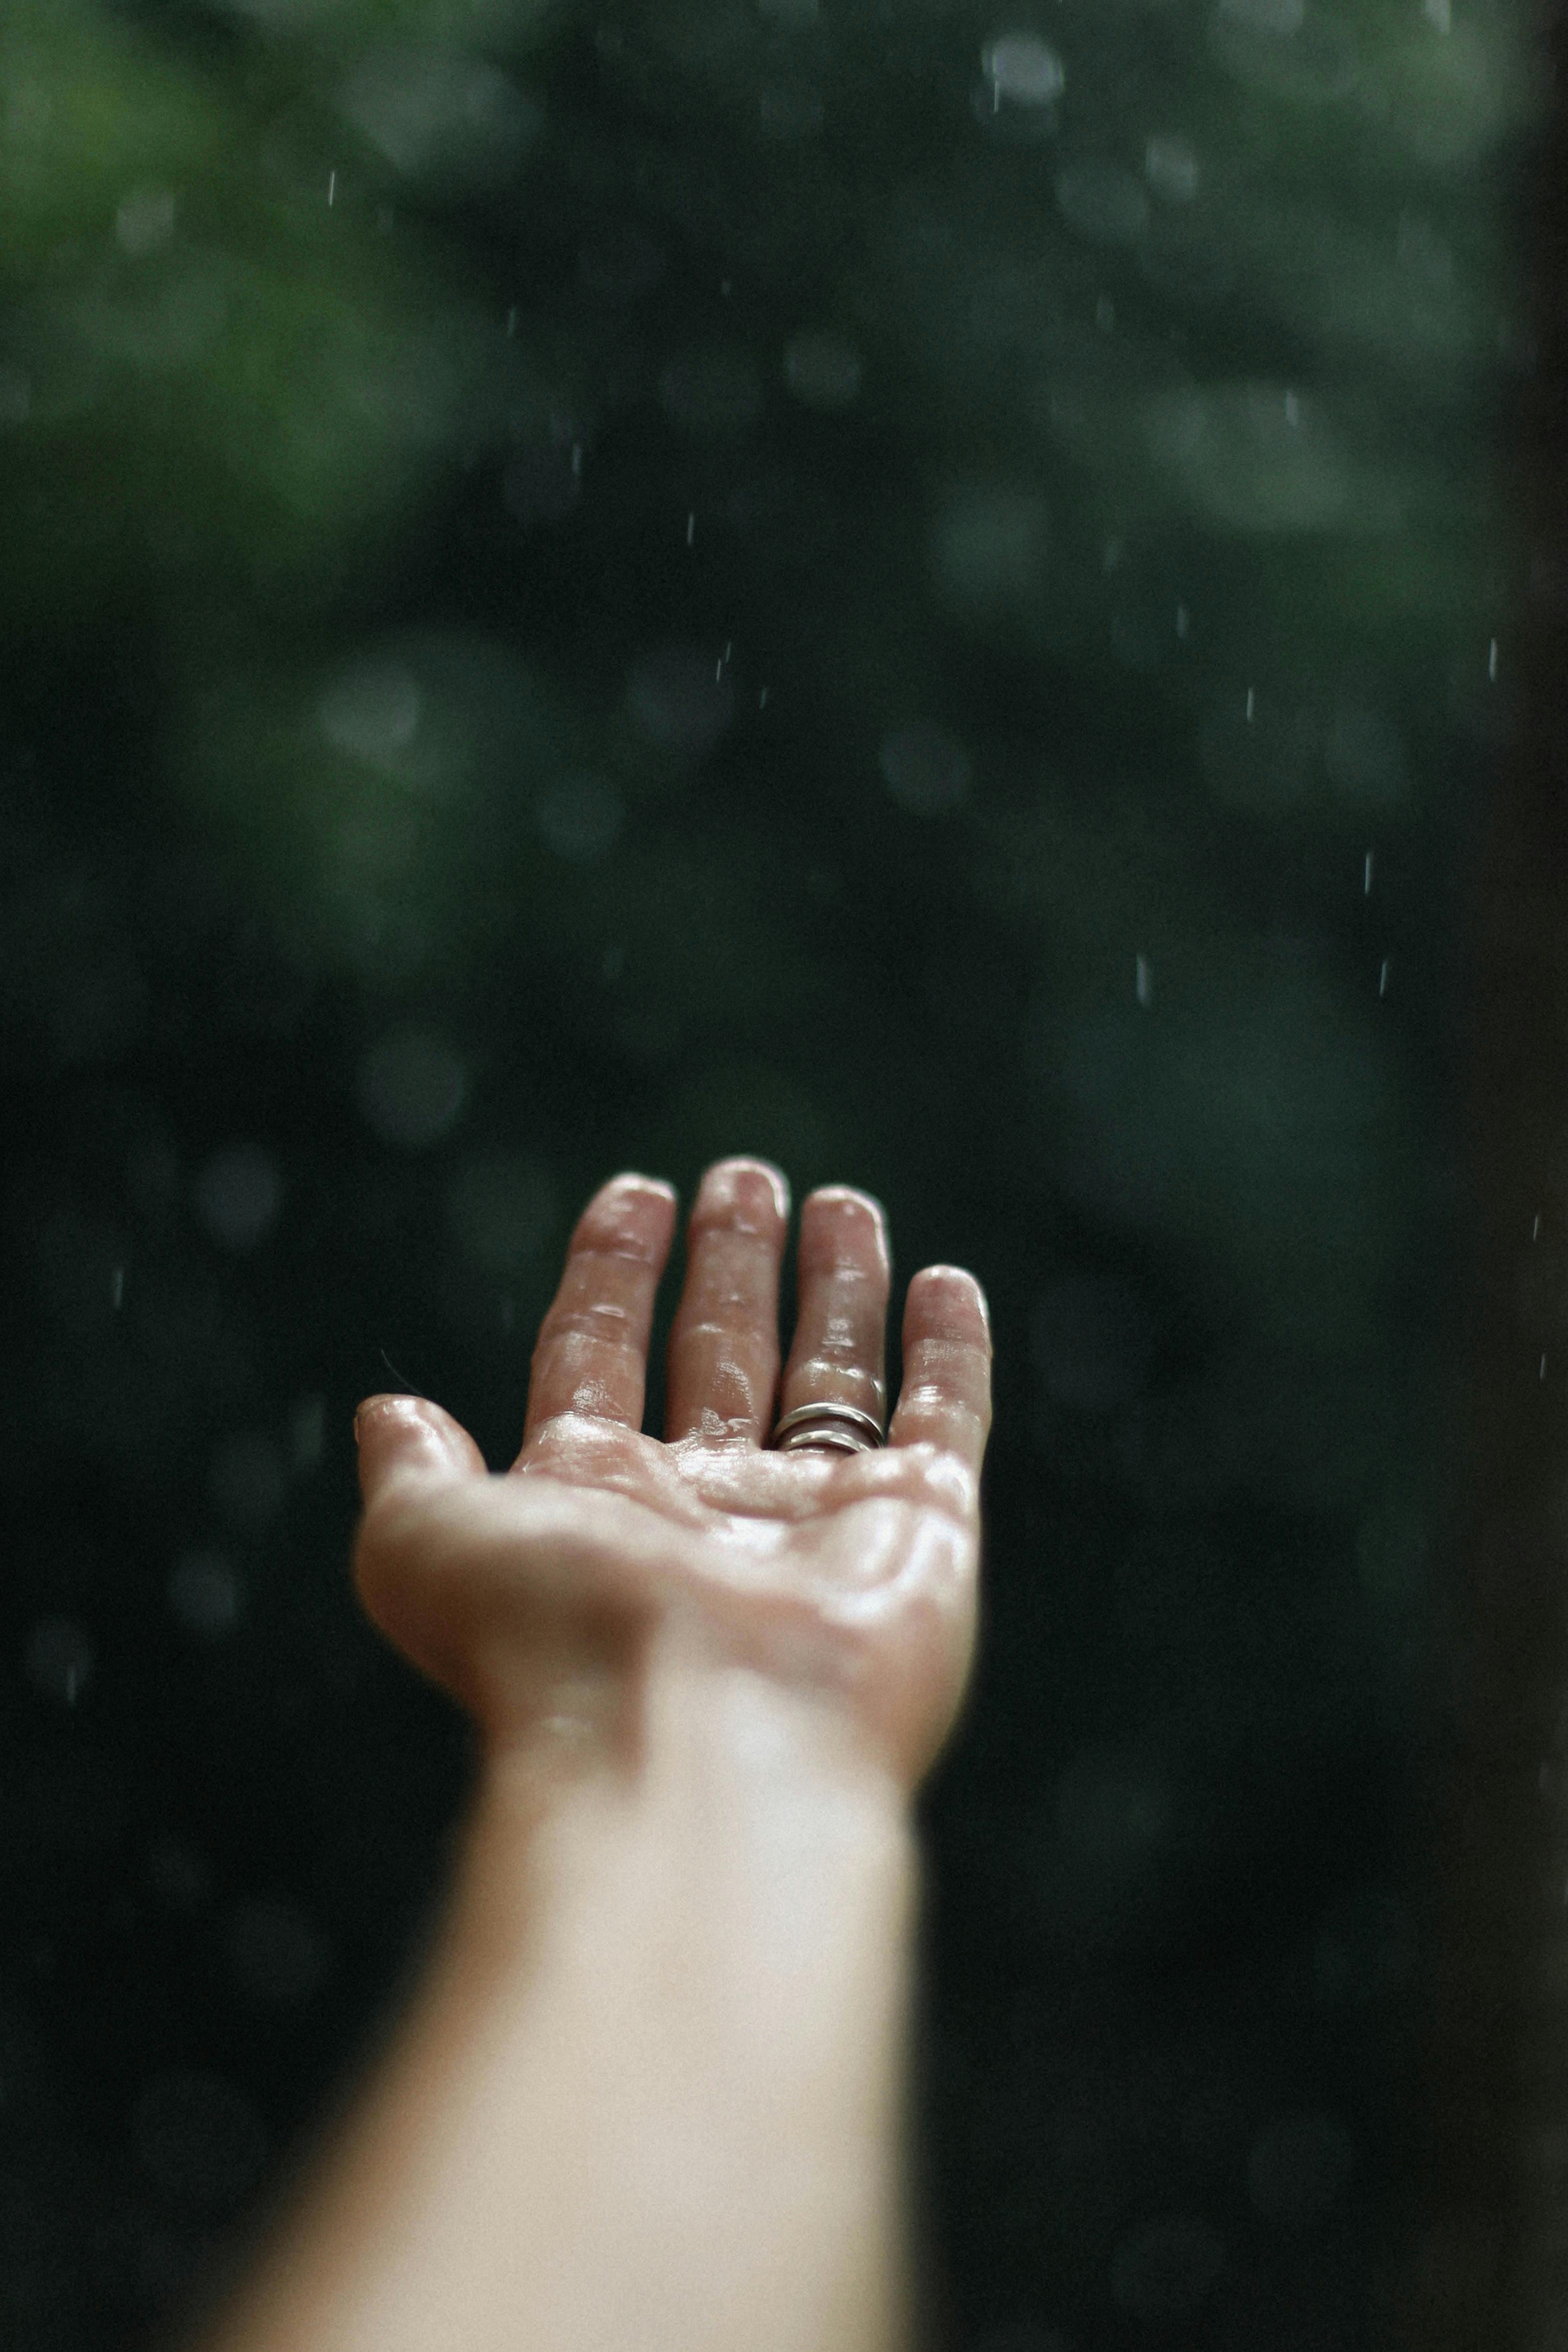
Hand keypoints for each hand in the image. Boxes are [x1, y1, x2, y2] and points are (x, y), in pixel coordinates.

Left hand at [351, 1159, 991, 1791]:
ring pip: (829, 1374)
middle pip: (719, 1353)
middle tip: (741, 1178)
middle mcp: (705, 1507)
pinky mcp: (918, 1529)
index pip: (598, 1355)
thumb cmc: (554, 1646)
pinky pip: (943, 1419)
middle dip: (728, 1264)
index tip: (635, 1194)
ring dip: (834, 1287)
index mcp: (594, 1499)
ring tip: (838, 1203)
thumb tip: (381, 1411)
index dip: (612, 1272)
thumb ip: (413, 1471)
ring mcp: (816, 1520)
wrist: (693, 1743)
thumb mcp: (427, 1545)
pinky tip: (943, 1284)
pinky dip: (948, 1352)